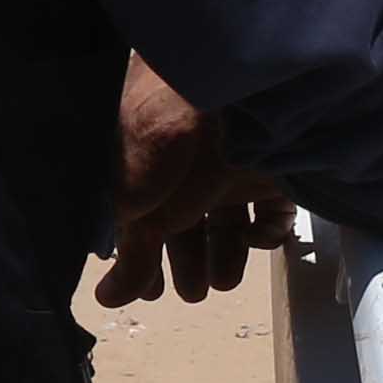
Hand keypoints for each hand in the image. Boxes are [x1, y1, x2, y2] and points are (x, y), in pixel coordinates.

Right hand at [97, 61, 290, 304]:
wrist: (224, 83)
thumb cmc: (163, 133)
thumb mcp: (134, 198)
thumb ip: (130, 252)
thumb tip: (108, 299)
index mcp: (149, 174)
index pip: (144, 225)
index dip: (147, 260)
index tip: (151, 293)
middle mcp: (190, 172)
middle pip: (190, 228)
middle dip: (189, 264)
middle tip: (193, 294)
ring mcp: (234, 170)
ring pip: (231, 223)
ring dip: (226, 257)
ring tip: (221, 282)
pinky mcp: (274, 171)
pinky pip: (274, 210)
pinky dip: (267, 232)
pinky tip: (255, 237)